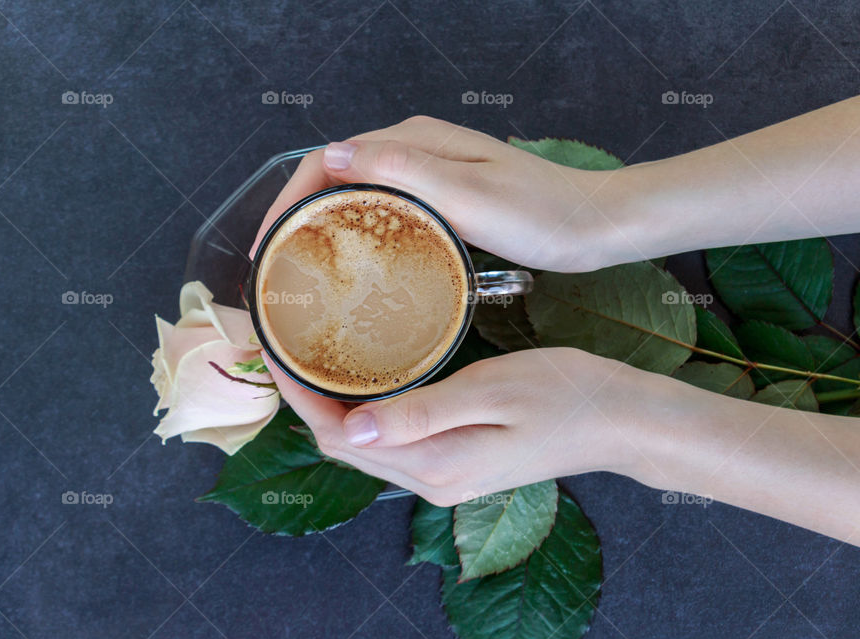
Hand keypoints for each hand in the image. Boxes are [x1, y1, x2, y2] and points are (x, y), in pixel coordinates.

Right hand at [249, 115, 650, 270]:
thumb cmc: (539, 213)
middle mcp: (416, 151)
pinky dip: (361, 235)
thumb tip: (331, 156)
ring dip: (326, 228)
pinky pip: (387, 212)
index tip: (266, 247)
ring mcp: (431, 174)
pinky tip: (358, 267)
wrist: (593, 225)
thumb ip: (402, 170)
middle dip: (298, 217)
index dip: (288, 201)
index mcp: (414, 143)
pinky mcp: (445, 198)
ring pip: (359, 196)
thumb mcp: (469, 194)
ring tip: (305, 273)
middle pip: (336, 176)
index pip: (327, 160)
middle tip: (278, 270)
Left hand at [264, 347, 676, 505]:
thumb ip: (420, 413)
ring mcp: (443, 476)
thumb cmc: (563, 396)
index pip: (340, 436)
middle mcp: (430, 480)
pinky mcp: (455, 463)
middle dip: (306, 399)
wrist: (617, 420)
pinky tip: (362, 377)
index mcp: (434, 464)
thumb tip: (352, 426)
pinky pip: (390, 441)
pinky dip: (364, 410)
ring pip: (363, 444)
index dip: (299, 395)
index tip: (275, 346)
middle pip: (343, 446)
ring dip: (332, 404)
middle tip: (284, 341)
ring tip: (312, 353)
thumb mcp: (492, 393)